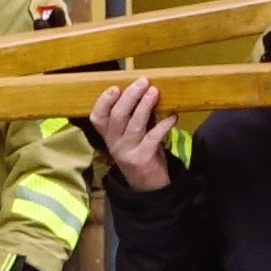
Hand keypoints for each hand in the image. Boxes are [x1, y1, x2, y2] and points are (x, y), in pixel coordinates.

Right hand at [88, 79, 176, 193]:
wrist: (148, 188)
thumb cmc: (140, 154)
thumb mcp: (132, 137)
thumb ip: (135, 118)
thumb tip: (146, 91)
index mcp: (108, 136)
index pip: (97, 118)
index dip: (103, 102)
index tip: (115, 88)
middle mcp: (114, 144)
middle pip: (118, 116)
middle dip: (130, 96)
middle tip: (142, 82)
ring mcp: (127, 152)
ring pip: (134, 125)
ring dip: (145, 106)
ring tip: (154, 91)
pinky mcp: (143, 159)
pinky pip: (153, 137)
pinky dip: (164, 124)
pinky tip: (173, 115)